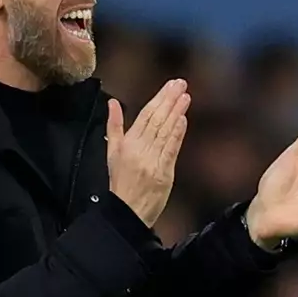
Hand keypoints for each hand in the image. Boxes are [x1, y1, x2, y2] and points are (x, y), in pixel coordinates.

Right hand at [106, 79, 189, 228]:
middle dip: (170, 101)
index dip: (158, 99)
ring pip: (165, 132)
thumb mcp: (111, 153)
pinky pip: (171, 150)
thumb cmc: (120, 182)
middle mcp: (140, 150)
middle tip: (181, 84)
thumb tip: (113, 103)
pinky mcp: (164, 173)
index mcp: (127, 144)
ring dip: (176, 113)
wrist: (127, 211)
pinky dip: (178, 134)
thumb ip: (114, 126)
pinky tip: (183, 120)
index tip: (169, 86)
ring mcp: (153, 162)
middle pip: (157, 121)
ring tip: (185, 97)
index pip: (145, 116)